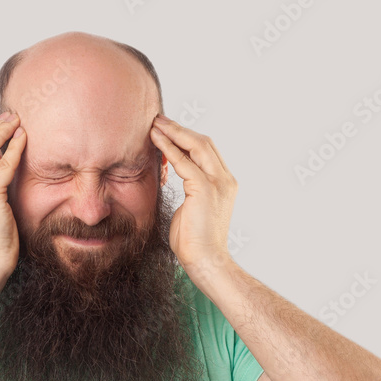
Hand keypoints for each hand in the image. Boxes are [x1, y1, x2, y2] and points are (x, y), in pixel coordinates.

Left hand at [149, 114, 236, 274]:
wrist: (205, 261)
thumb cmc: (194, 242)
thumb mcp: (191, 208)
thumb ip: (188, 189)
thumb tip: (173, 176)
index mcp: (224, 184)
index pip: (207, 151)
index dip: (187, 137)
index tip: (167, 129)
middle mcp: (225, 180)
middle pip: (204, 142)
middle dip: (180, 129)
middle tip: (159, 119)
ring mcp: (218, 183)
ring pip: (196, 146)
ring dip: (174, 133)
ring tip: (155, 124)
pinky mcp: (205, 189)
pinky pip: (185, 161)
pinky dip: (169, 148)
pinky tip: (156, 140)